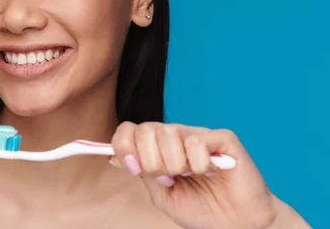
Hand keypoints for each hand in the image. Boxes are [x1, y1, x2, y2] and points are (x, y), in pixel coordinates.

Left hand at [110, 122, 276, 228]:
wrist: (236, 224)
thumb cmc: (200, 209)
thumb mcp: (161, 194)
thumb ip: (141, 173)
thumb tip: (112, 156)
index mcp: (157, 146)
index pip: (130, 129)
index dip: (125, 146)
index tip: (135, 169)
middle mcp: (175, 135)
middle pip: (146, 129)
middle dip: (151, 161)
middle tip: (168, 179)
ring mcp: (198, 134)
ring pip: (169, 134)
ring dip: (175, 164)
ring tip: (190, 176)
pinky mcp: (222, 138)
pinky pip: (197, 142)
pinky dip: (199, 164)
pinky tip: (210, 172)